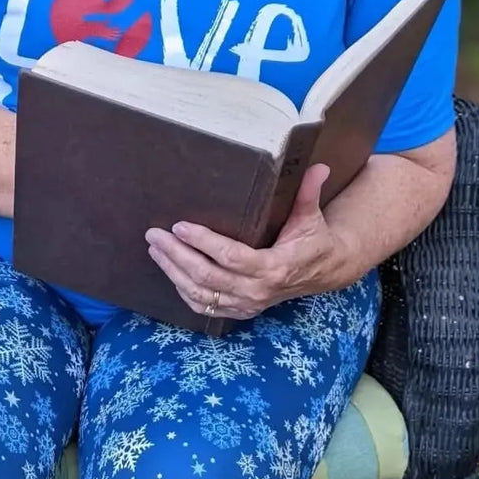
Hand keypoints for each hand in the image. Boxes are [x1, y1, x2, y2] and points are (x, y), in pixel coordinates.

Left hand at [144, 163, 354, 321]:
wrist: (323, 272)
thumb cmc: (314, 240)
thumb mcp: (311, 216)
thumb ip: (309, 192)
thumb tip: (319, 167)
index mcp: (274, 267)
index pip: (231, 257)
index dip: (203, 242)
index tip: (179, 226)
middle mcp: (258, 291)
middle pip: (207, 276)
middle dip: (176, 255)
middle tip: (155, 235)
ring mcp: (247, 304)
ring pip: (200, 293)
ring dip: (173, 272)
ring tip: (155, 250)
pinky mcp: (240, 311)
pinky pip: (204, 306)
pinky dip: (183, 290)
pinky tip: (170, 271)